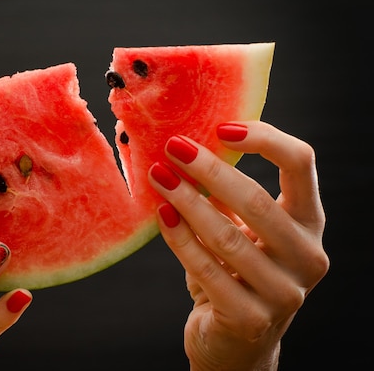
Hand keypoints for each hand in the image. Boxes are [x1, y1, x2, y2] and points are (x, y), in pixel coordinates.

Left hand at [148, 121, 327, 370]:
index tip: (220, 126)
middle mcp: (308, 257)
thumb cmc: (237, 275)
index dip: (264, 139)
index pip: (301, 165)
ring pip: (228, 236)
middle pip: (259, 200)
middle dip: (210, 170)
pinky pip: (207, 269)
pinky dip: (180, 238)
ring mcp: (284, 292)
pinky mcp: (251, 319)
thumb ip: (226, 195)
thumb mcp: (242, 231)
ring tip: (159, 176)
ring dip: (187, 200)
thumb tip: (189, 146)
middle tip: (174, 147)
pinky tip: (161, 215)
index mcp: (310, 225)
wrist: (237, 342)